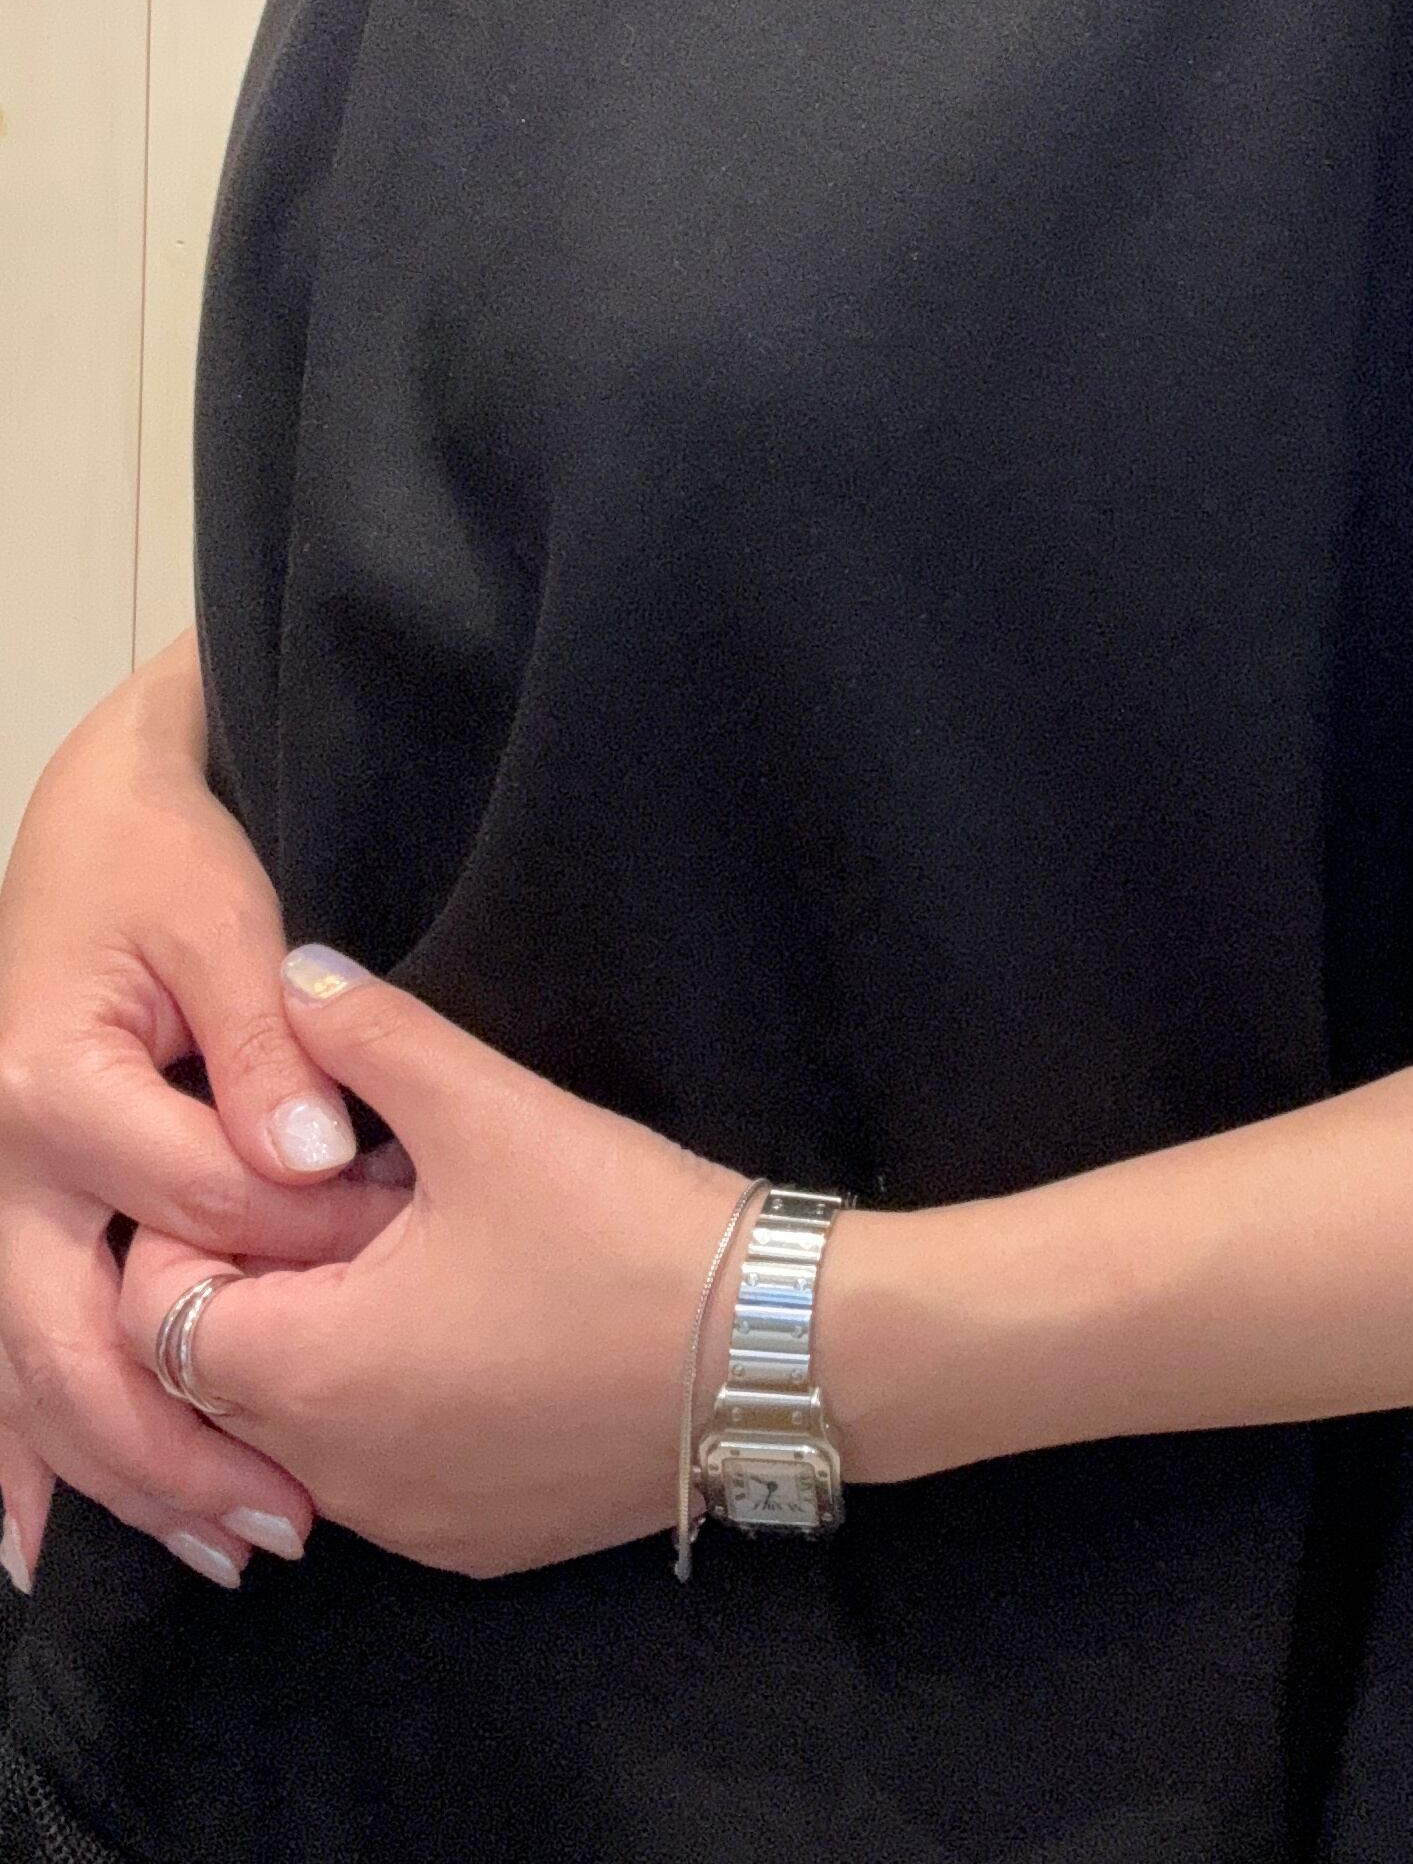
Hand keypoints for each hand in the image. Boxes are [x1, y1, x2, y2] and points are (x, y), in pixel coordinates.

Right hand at [0, 637, 410, 1590]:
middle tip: (287, 1521)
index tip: (402, 1254)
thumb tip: (317, 1160)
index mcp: (57, 1089)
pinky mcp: (0, 1219)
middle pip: (75, 1343)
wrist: (85, 833)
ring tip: (223, 1550)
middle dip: (179, 1445)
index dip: (308, 1237)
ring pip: (25, 1379)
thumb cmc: (163, 870)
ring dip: (115, 1477)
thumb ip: (269, 1050)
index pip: (198, 1202)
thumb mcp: (226, 928)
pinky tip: (36, 1548)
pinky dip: (20, 1457)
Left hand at [114, 948, 791, 1578]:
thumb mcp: (491, 1108)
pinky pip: (386, 1474)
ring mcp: (411, 1525)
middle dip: (265, 1283)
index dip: (198, 1227)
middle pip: (221, 1379)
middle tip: (362, 1196)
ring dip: (331, 1346)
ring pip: (303, 1431)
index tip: (286, 1166)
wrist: (783, 1353)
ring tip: (427, 1253)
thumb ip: (371, 1034)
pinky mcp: (478, 1543)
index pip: (157, 1314)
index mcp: (311, 1372)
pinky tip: (484, 1326)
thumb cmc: (626, 1230)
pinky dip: (398, 1407)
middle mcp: (336, 1476)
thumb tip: (293, 975)